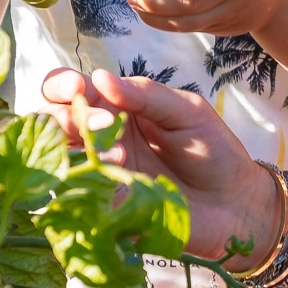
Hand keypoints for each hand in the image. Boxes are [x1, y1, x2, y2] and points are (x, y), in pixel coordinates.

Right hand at [41, 67, 274, 260]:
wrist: (236, 205)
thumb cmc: (214, 151)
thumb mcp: (187, 111)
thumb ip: (146, 95)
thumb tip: (98, 78)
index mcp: (116, 108)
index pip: (71, 89)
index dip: (63, 86)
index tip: (77, 90)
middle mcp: (99, 140)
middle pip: (51, 123)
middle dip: (62, 118)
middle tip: (101, 127)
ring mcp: (98, 176)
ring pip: (56, 160)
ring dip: (74, 153)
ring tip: (118, 157)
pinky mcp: (104, 209)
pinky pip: (74, 198)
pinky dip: (84, 188)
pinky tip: (114, 186)